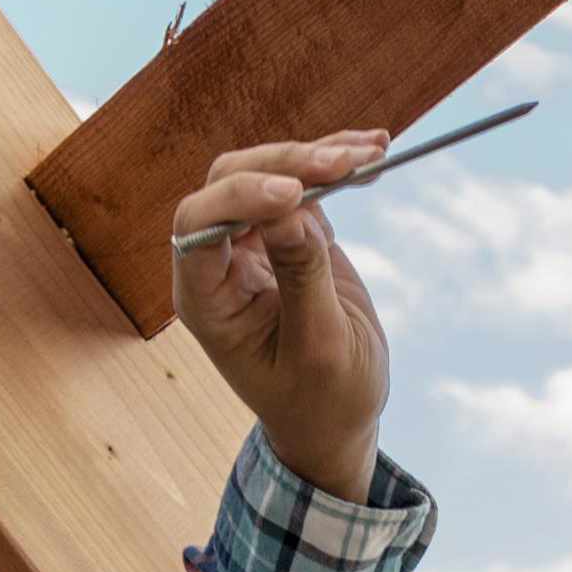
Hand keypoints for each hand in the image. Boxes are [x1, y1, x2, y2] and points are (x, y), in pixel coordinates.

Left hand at [170, 134, 392, 501]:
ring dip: (318, 155)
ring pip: (269, 172)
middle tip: (345, 164)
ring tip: (371, 151)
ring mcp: (252, 245)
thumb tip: (290, 208)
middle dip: (287, 164)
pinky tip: (372, 151)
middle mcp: (220, 264)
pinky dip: (336, 164)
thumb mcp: (320, 346)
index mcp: (207, 301)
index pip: (199, 226)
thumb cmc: (323, 400)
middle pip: (232, 181)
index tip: (294, 197)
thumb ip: (302, 275)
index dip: (240, 197)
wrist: (341, 419)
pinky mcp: (288, 235)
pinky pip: (304, 185)